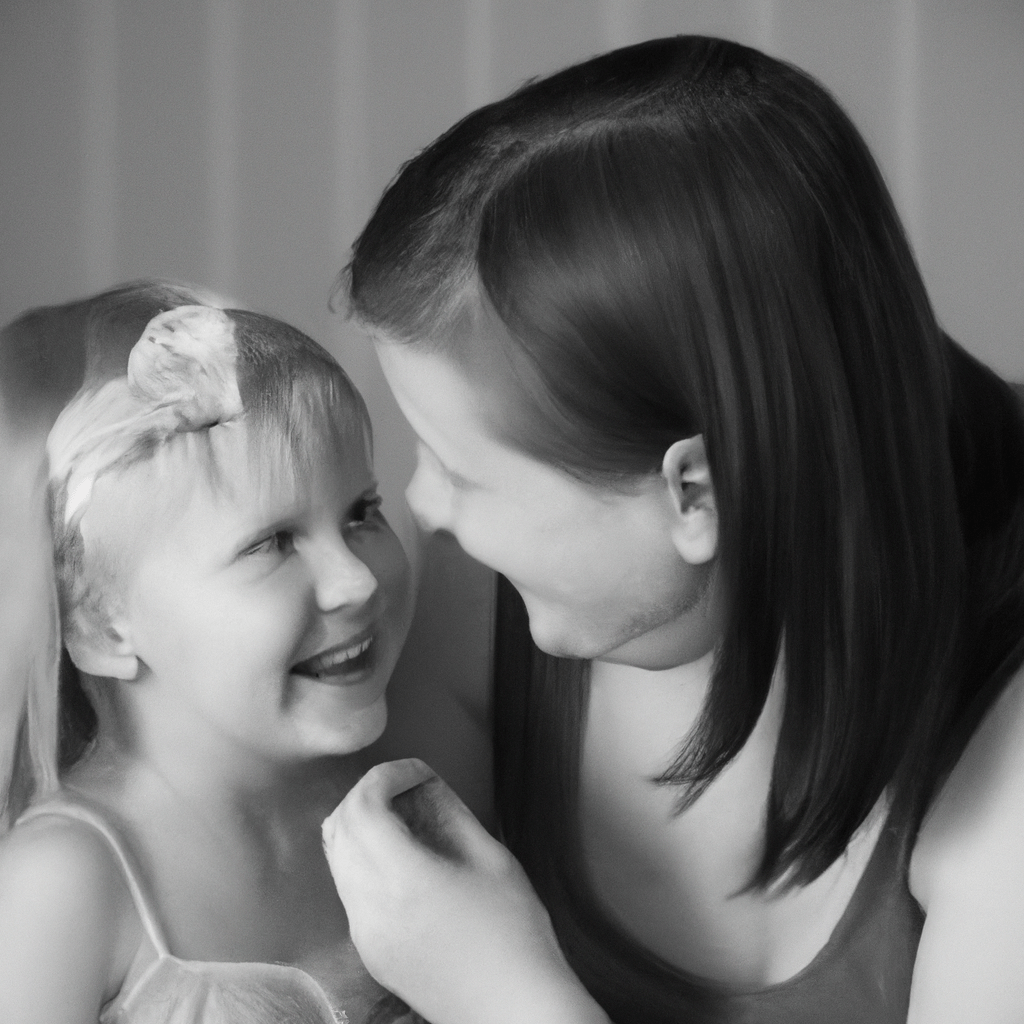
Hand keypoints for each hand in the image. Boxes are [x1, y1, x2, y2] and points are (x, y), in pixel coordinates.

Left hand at [322, 759, 608, 1023]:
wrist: (513, 1010)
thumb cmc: (516, 935)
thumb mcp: (493, 860)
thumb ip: (451, 813)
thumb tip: (426, 782)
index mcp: (404, 882)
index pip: (364, 807)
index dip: (385, 775)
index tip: (416, 771)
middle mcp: (371, 909)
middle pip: (340, 827)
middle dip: (368, 793)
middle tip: (407, 787)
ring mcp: (364, 934)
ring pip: (336, 857)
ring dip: (361, 824)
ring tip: (405, 819)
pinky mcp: (369, 951)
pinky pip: (348, 889)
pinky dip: (363, 857)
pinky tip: (403, 857)